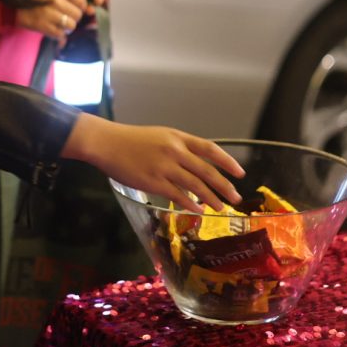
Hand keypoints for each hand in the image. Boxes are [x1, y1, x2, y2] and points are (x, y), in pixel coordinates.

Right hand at [14, 0, 89, 43]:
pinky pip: (59, 34)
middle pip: (77, 14)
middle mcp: (56, 0)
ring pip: (71, 26)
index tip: (78, 8)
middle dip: (74, 17)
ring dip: (68, 27)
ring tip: (62, 25)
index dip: (82, 5)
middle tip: (68, 17)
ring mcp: (50, 14)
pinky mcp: (42, 26)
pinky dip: (59, 35)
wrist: (9, 0)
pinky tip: (55, 31)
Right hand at [60, 114, 244, 211]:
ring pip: (195, 184)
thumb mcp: (160, 136)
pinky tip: (197, 210)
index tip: (239, 173)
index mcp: (178, 137)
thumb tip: (196, 166)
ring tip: (220, 207)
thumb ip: (179, 149)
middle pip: (207, 170)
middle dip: (224, 185)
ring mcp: (164, 166)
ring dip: (210, 197)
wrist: (107, 143)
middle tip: (235, 197)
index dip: (227, 162)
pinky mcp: (153, 181)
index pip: (209, 149)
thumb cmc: (131, 140)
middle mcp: (175, 151)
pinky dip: (190, 203)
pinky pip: (177, 195)